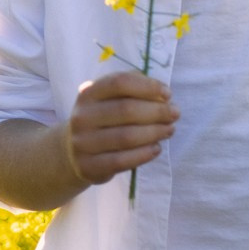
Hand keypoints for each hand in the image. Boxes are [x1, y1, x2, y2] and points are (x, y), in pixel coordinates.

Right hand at [64, 70, 177, 186]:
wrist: (73, 151)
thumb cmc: (102, 119)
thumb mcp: (110, 98)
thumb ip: (133, 89)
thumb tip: (161, 94)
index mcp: (88, 93)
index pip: (120, 83)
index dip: (148, 86)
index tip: (168, 94)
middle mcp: (82, 117)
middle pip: (126, 110)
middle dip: (157, 111)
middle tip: (175, 114)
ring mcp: (82, 143)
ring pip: (126, 137)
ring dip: (154, 132)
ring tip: (169, 130)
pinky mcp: (88, 166)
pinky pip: (122, 161)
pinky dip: (143, 154)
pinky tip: (156, 148)